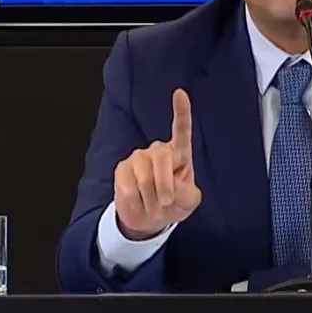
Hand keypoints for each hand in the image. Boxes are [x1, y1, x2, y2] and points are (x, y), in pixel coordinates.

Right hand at [113, 89, 201, 239]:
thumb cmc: (174, 204)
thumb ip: (186, 192)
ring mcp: (139, 158)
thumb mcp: (189, 201)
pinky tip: (139, 203)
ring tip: (154, 205)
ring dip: (151, 196)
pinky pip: (128, 186)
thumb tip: (170, 187)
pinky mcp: (122, 169)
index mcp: (180, 153)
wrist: (149, 220)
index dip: (181, 112)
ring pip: (144, 174)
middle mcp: (158, 150)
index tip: (180, 93)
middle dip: (165, 183)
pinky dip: (136, 201)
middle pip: (162, 156)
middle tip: (167, 202)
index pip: (181, 129)